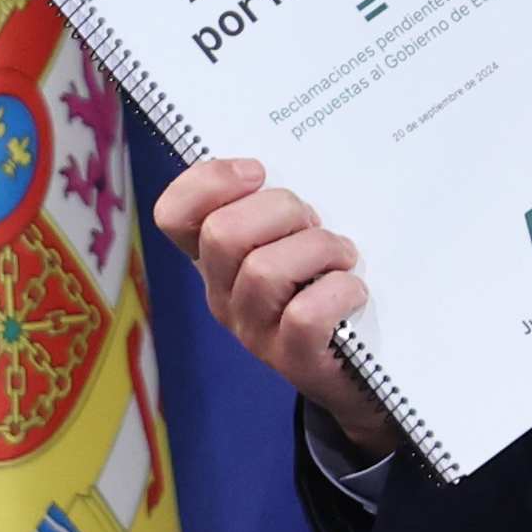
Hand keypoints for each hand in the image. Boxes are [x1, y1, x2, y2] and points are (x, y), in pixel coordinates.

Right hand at [154, 158, 395, 457]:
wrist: (357, 372)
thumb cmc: (325, 285)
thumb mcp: (294, 236)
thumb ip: (279, 206)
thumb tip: (289, 159)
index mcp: (216, 258)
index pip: (174, 215)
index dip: (208, 182)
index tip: (256, 172)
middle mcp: (224, 294)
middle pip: (223, 234)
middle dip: (281, 211)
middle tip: (315, 223)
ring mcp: (254, 331)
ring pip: (265, 272)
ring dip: (318, 250)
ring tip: (342, 257)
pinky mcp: (294, 360)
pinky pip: (304, 315)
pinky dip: (338, 292)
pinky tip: (354, 290)